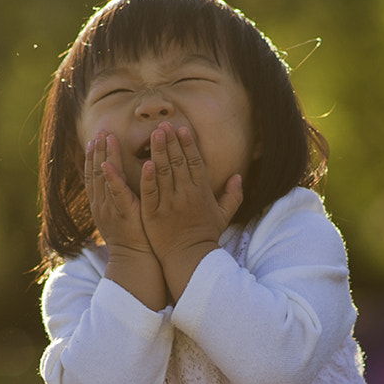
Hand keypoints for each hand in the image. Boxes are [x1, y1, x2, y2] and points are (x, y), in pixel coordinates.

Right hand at [86, 133, 168, 310]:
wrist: (136, 261)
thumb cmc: (136, 238)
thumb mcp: (125, 215)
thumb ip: (122, 197)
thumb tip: (124, 181)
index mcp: (102, 205)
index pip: (95, 176)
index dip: (94, 156)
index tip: (96, 138)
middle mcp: (102, 205)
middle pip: (96, 173)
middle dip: (97, 150)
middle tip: (100, 131)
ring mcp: (111, 210)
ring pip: (103, 179)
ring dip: (103, 157)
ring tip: (105, 138)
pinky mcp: (123, 214)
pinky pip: (116, 194)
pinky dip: (112, 178)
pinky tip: (109, 164)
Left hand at [139, 121, 243, 302]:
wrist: (190, 259)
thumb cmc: (205, 238)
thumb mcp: (223, 216)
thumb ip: (232, 196)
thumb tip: (238, 177)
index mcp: (202, 192)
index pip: (195, 162)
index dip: (188, 144)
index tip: (182, 129)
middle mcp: (186, 194)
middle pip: (178, 162)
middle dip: (171, 142)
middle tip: (164, 124)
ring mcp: (169, 204)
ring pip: (163, 172)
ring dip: (159, 152)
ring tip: (154, 134)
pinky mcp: (153, 214)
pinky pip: (150, 193)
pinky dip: (148, 178)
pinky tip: (145, 163)